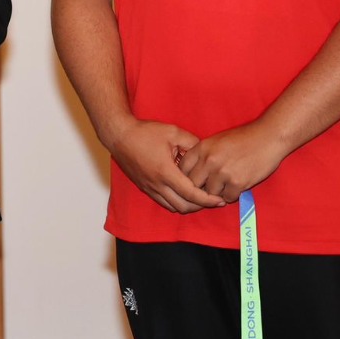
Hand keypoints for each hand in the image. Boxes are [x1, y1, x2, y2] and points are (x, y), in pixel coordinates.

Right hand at [105, 118, 225, 214]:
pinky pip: (163, 202)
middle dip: (200, 206)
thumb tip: (205, 153)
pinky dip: (175, 202)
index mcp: (166, 172)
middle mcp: (157, 184)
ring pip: (172, 207)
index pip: (192, 194)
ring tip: (198, 197)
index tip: (220, 200)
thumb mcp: (173, 132)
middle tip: (212, 199)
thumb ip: (192, 142)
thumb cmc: (145, 132)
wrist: (119, 135)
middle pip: (184, 206)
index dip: (209, 200)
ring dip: (187, 206)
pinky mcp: (144, 187)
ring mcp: (149, 188)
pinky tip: (182, 193)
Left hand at [178, 122, 287, 202]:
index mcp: (202, 148)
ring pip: (210, 194)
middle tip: (206, 191)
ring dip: (217, 193)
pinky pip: (228, 198)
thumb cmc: (243, 138)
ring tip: (225, 186)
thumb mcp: (217, 141)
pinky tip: (237, 187)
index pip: (182, 169)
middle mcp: (209, 160)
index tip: (191, 182)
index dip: (185, 178)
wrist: (268, 137)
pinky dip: (232, 195)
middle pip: (193, 184)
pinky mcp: (237, 183)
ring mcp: (223, 172)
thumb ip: (203, 155)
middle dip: (198, 189)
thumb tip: (190, 173)